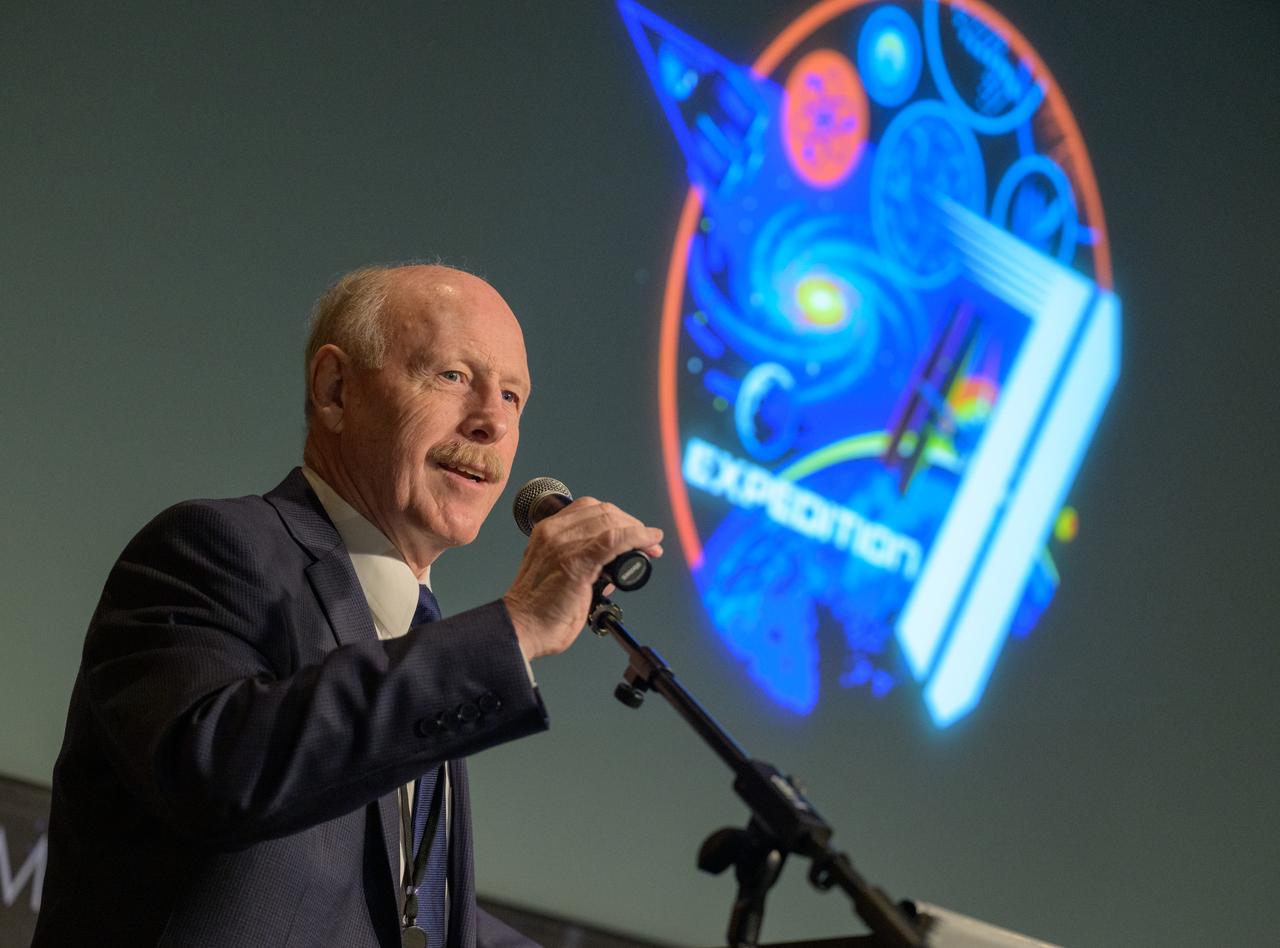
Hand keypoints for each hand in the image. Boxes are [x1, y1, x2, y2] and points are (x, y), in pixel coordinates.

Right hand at [502, 498, 662, 658]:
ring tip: (652, 547)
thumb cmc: (538, 609)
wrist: (522, 628)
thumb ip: (578, 563)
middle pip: (603, 511)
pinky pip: (614, 539)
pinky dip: (637, 538)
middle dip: (631, 524)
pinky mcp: (577, 562)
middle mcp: (554, 532)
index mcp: (547, 532)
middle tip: (648, 542)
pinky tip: (650, 543)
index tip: (632, 531)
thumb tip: (608, 569)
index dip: (617, 516)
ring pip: (611, 521)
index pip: (588, 509)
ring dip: (638, 532)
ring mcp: (564, 545)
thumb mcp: (555, 572)